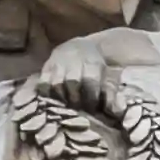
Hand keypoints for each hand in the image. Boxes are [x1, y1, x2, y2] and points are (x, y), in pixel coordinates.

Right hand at [35, 30, 150, 99]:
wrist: (78, 47)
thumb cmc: (95, 68)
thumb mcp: (107, 75)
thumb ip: (111, 93)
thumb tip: (117, 111)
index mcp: (92, 63)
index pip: (90, 81)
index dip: (91, 98)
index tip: (92, 109)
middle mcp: (73, 62)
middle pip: (72, 83)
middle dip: (75, 99)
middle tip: (77, 110)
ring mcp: (58, 64)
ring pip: (56, 84)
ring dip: (61, 99)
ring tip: (65, 107)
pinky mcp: (46, 68)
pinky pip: (42, 83)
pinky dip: (46, 94)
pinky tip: (52, 101)